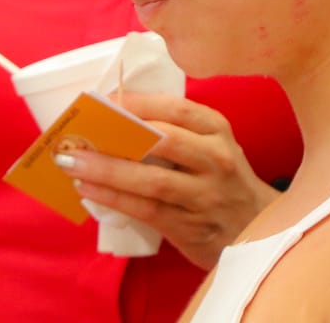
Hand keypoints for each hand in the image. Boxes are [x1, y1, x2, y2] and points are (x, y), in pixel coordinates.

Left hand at [55, 92, 278, 267]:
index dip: (137, 103)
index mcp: (216, 130)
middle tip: (77, 132)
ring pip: (152, 180)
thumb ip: (172, 130)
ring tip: (71, 162)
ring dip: (106, 170)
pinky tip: (87, 189)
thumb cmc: (219, 178)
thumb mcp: (208, 145)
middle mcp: (215, 160)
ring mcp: (206, 196)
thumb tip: (108, 115)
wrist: (258, 229)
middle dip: (116, 135)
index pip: (177, 109)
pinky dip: (113, 198)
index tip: (101, 99)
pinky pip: (146, 210)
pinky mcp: (191, 227)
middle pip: (164, 142)